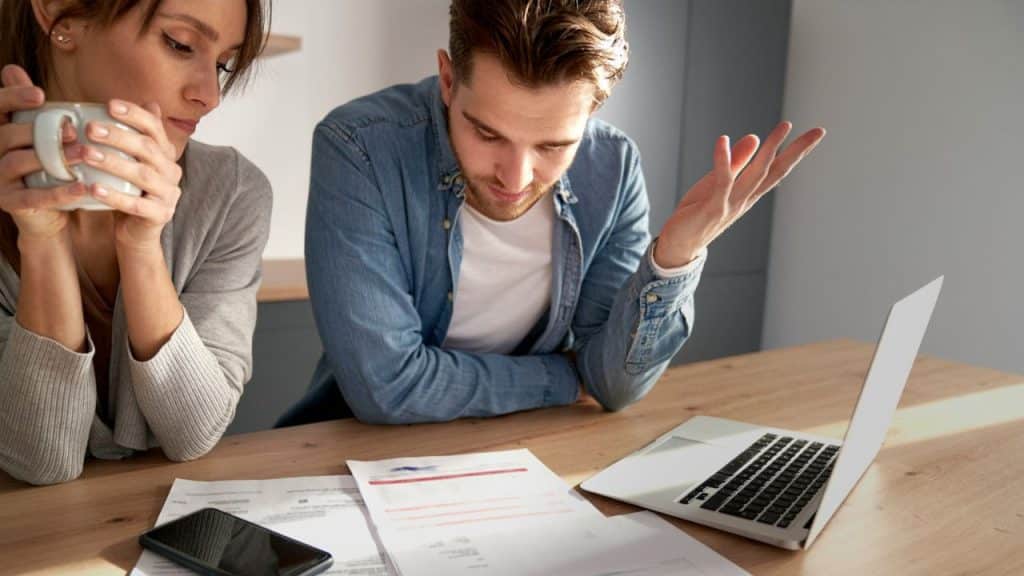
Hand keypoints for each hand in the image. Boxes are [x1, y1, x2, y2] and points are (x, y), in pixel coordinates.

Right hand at [0, 64, 87, 240]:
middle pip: (8, 135)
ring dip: (53, 157)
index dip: (13, 97)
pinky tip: (81, 186)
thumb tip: (10, 68)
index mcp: (0, 131)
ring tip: (83, 154)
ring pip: (19, 162)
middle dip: (40, 130)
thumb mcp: (43, 136)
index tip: (40, 95)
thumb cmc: (52, 167)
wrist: (53, 214)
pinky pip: (34, 196)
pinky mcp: (10, 203)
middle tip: (75, 131)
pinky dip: (59, 192)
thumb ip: (34, 108)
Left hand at [80, 100, 181, 252]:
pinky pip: (136, 204)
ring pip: (142, 175)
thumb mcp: (134, 161)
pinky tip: (93, 188)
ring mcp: (169, 194)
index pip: (155, 128)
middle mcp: (172, 171)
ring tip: (86, 154)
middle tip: (90, 129)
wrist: (138, 231)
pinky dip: (114, 196)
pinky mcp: (161, 215)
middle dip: (118, 136)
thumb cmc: (131, 191)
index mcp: (166, 155)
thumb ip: (138, 135)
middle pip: (148, 148)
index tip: (109, 105)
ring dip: (113, 162)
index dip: (135, 114)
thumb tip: (150, 102)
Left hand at [654, 122, 825, 267]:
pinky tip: (723, 140)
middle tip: (818, 131)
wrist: (678, 245)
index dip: (796, 151)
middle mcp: (745, 199)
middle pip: (775, 171)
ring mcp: (731, 204)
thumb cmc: (697, 214)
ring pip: (756, 174)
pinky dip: (723, 161)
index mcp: (748, 193)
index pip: (777, 169)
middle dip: (797, 151)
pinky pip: (721, 181)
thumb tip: (755, 137)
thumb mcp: (717, 183)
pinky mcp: (712, 208)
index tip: (816, 133)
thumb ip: (736, 162)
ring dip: (770, 150)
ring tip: (785, 127)